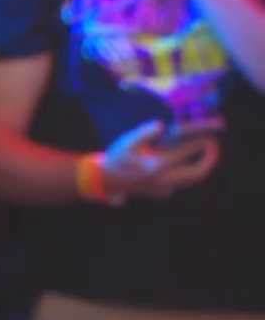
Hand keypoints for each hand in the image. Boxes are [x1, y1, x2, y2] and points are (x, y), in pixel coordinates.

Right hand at [98, 119, 221, 200]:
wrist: (106, 180)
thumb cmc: (116, 159)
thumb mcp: (127, 142)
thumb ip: (145, 133)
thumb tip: (161, 126)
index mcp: (158, 165)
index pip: (186, 152)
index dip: (200, 143)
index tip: (209, 135)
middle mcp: (165, 179)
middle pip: (198, 173)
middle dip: (210, 159)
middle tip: (213, 146)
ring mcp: (164, 189)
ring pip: (191, 180)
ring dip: (201, 167)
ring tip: (204, 154)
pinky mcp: (162, 193)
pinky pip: (181, 183)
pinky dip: (187, 173)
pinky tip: (183, 164)